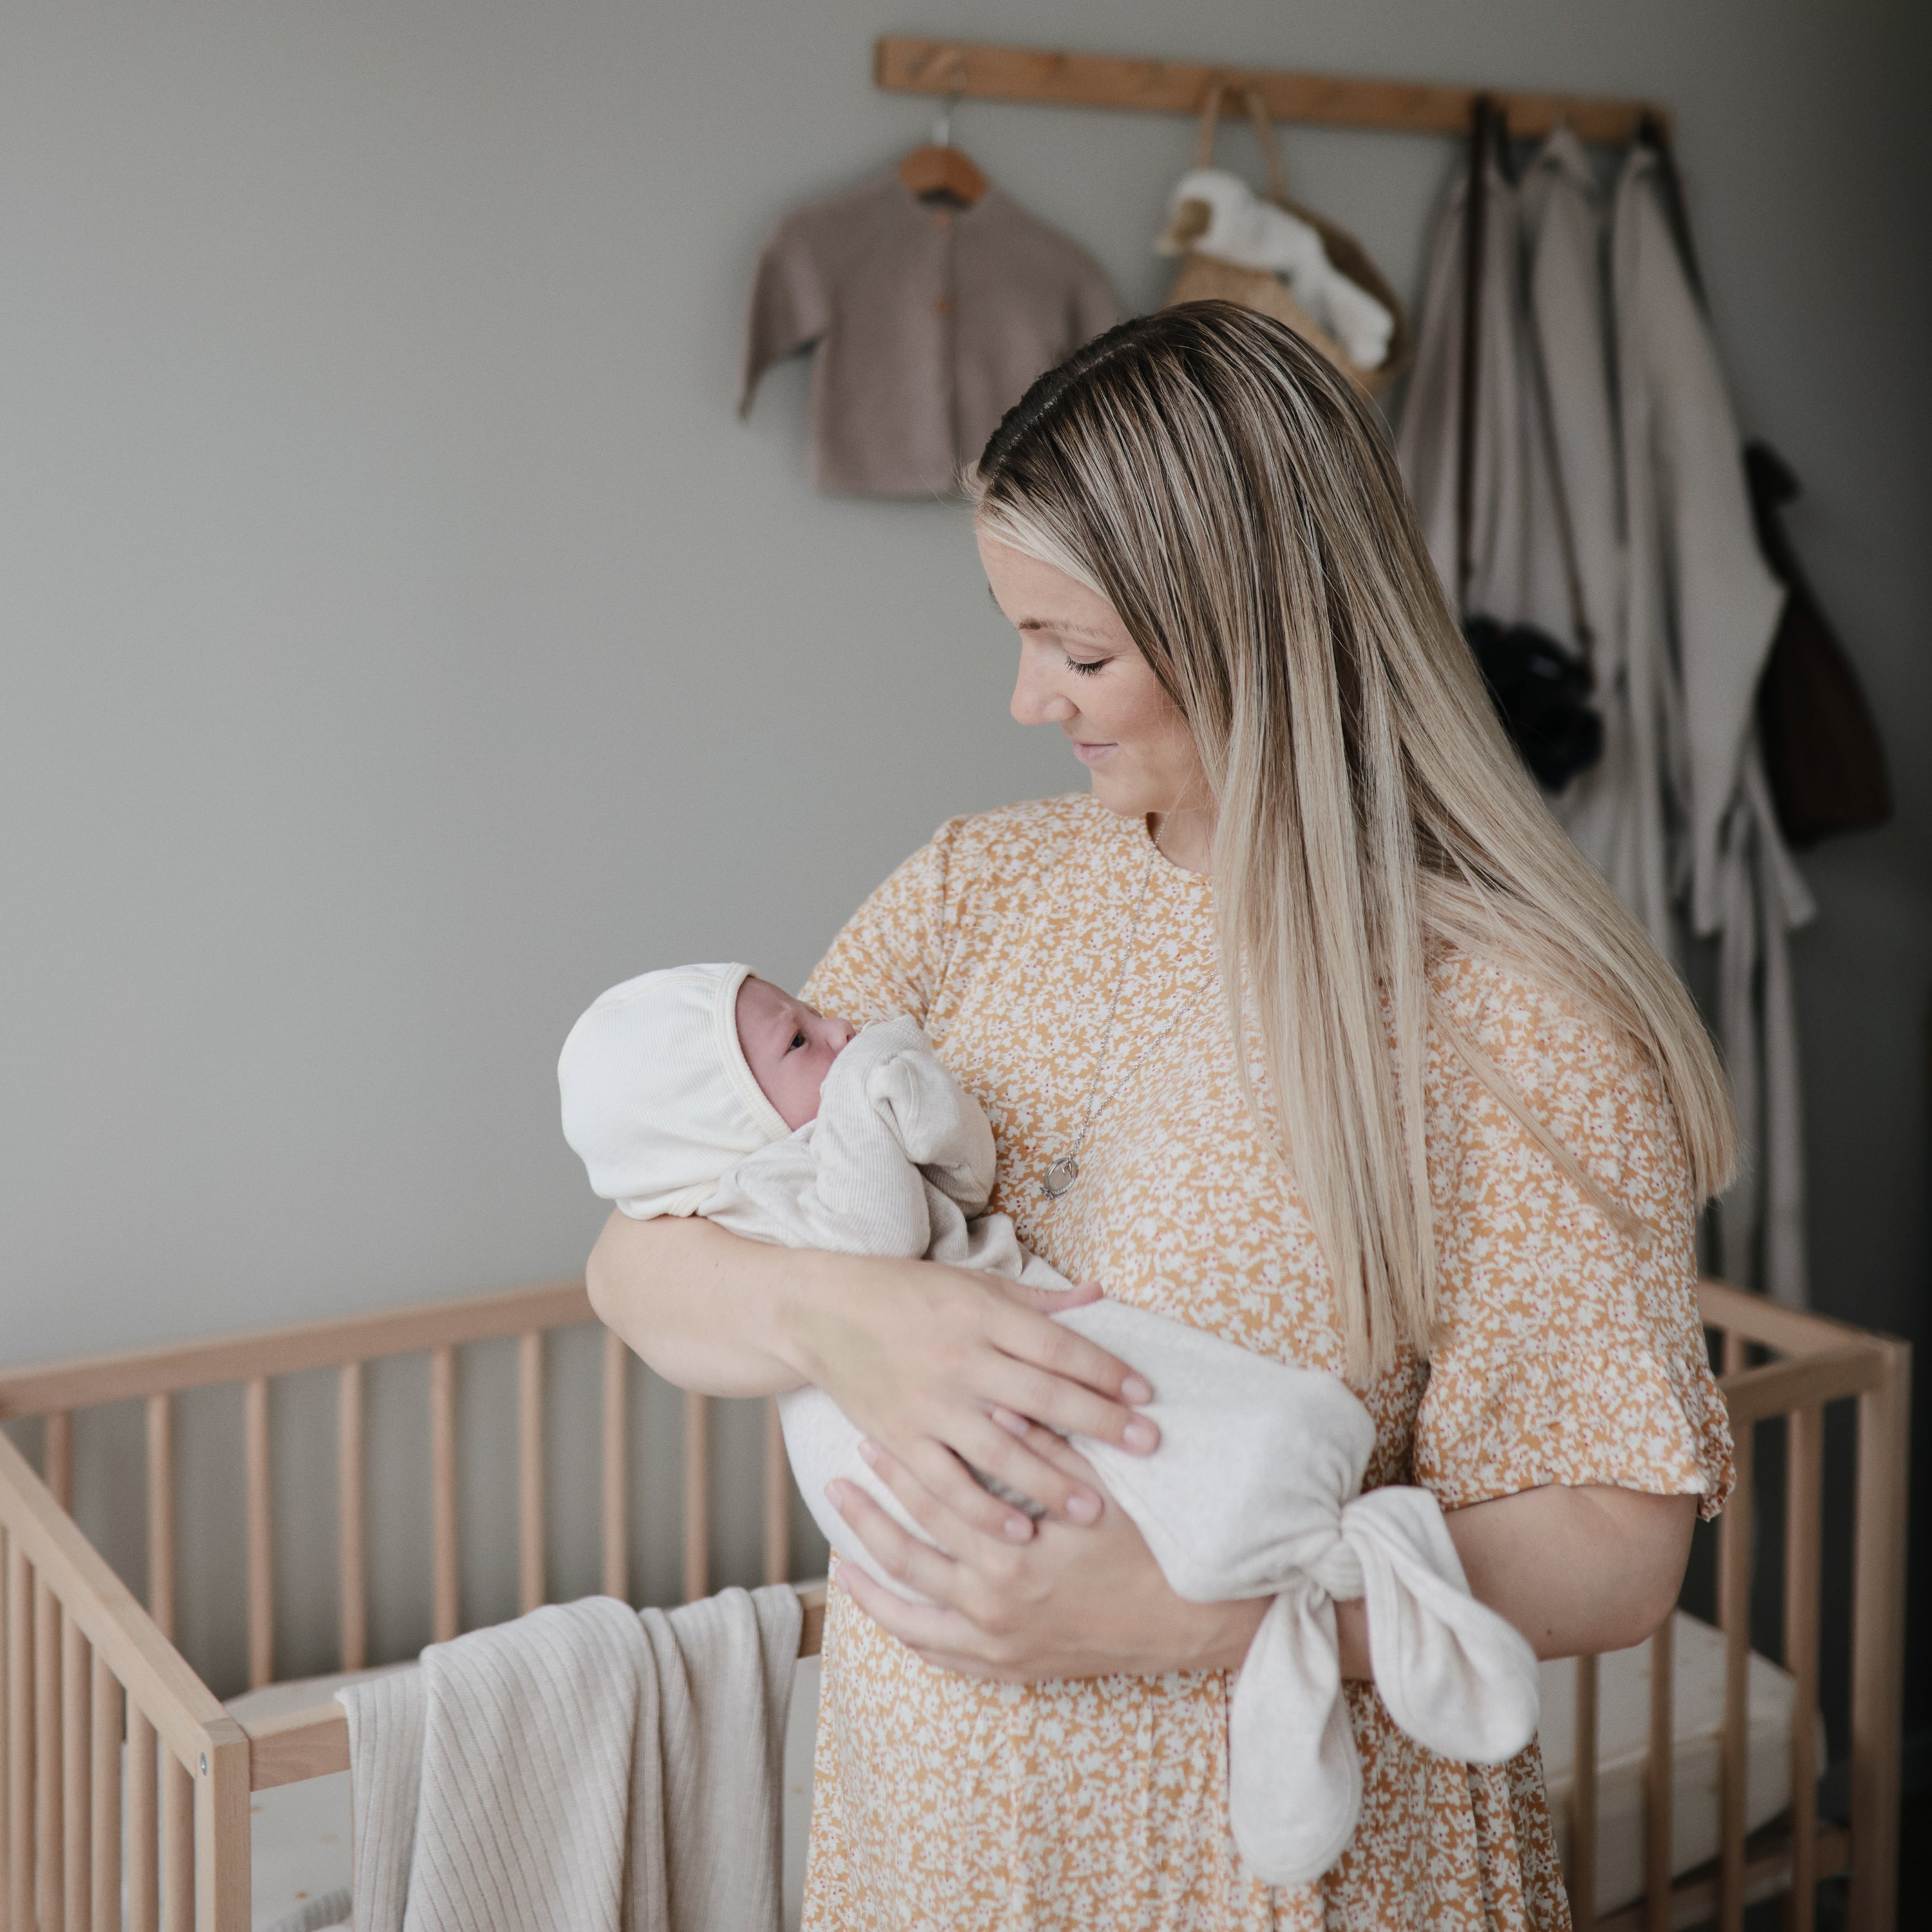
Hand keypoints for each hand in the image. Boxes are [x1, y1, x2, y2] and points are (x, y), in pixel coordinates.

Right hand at [783, 1260, 1159, 1541]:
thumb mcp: (973, 1283)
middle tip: (1147, 1447)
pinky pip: (944, 1482)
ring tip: (1094, 1508)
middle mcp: (959, 1359)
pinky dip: (980, 1509)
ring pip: (999, 1450)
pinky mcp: (898, 1436)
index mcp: (982, 1314)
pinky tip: (1016, 1530)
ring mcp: (928, 1402)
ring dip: (1050, 1481)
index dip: (1105, 1370)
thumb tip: (1100, 1297)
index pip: (1057, 1346)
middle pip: (1042, 1398)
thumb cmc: (906, 1292)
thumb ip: (1038, 1302)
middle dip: (1099, 1424)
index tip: (1145, 1393)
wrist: (820, 1310)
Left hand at [828, 1421, 1265, 1681]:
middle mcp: (993, 1607)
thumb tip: (998, 1398)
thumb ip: (1046, 1444)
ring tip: (840, 1559)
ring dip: (871, 1583)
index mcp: (1011, 1556)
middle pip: (908, 1556)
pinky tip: (885, 1613)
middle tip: (837, 1485)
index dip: (899, 1470)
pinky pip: (939, 1655)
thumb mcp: (1099, 1487)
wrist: (1188, 1621)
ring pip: (910, 1616)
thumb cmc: (1146, 1546)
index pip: (936, 1502)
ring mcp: (997, 1645)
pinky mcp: (1008, 1668)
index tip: (869, 1440)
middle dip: (869, 1518)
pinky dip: (907, 1632)